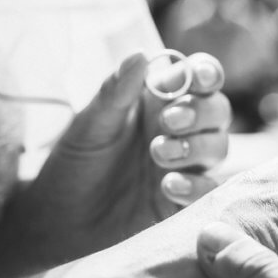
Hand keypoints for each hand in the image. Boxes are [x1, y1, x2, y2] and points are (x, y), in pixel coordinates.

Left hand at [0, 52, 230, 277]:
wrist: (58, 222)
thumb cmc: (73, 165)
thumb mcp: (89, 126)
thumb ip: (116, 92)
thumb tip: (140, 55)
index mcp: (158, 102)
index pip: (199, 77)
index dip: (206, 73)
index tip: (195, 79)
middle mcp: (179, 130)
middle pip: (218, 110)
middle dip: (201, 112)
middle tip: (169, 122)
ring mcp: (186, 165)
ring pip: (219, 146)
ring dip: (196, 146)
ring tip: (158, 154)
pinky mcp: (185, 200)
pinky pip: (210, 189)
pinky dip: (196, 185)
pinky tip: (169, 187)